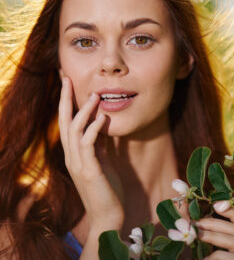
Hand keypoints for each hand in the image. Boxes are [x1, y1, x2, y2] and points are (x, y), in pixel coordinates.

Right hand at [58, 77, 123, 232]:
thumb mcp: (102, 160)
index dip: (67, 103)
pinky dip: (94, 129)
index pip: (67, 123)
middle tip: (66, 79)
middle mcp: (72, 156)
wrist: (108, 214)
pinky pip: (88, 145)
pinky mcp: (90, 171)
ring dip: (84, 112)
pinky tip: (102, 118)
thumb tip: (101, 123)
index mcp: (74, 153)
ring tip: (95, 95)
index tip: (68, 84)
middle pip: (64, 122)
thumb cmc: (106, 186)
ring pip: (75, 131)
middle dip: (66, 99)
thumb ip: (99, 143)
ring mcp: (78, 164)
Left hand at [196, 201, 233, 259]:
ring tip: (198, 235)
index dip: (231, 212)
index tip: (215, 205)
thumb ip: (212, 234)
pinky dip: (216, 256)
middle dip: (215, 223)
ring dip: (214, 236)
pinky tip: (204, 258)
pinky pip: (233, 258)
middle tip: (196, 222)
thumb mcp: (216, 249)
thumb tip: (196, 216)